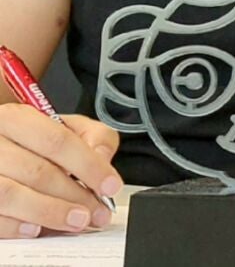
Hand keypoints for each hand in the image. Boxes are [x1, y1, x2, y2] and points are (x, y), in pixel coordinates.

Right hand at [0, 105, 121, 238]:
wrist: (0, 147)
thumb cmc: (32, 140)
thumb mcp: (65, 126)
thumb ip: (93, 135)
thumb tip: (102, 157)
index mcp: (15, 118)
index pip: (57, 141)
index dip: (88, 166)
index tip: (109, 186)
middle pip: (37, 172)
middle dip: (74, 196)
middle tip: (96, 212)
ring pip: (11, 195)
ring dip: (50, 213)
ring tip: (76, 221)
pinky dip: (16, 226)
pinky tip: (37, 228)